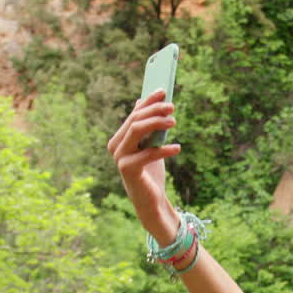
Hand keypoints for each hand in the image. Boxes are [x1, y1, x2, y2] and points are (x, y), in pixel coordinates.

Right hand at [107, 89, 180, 243]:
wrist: (151, 201)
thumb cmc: (151, 172)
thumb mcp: (150, 145)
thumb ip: (146, 126)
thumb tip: (142, 100)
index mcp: (120, 138)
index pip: (134, 114)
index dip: (148, 101)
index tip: (163, 90)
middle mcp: (116, 146)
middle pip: (135, 120)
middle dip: (154, 110)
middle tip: (172, 106)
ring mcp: (119, 158)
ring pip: (137, 131)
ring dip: (157, 123)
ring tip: (174, 122)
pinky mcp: (128, 170)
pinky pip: (147, 153)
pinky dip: (163, 150)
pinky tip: (177, 148)